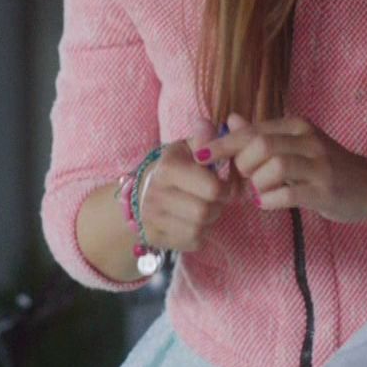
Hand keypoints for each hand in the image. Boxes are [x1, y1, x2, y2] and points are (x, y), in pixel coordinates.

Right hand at [135, 132, 231, 252]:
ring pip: (199, 229)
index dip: (224, 188)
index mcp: (167, 168)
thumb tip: (206, 124)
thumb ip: (203, 138)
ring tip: (203, 208)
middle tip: (214, 199)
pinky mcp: (154, 236)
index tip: (221, 184)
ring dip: (208, 221)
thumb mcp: (187, 148)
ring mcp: (151, 218)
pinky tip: (191, 221)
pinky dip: (199, 234)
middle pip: (205, 212)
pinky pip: (191, 242)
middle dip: (217, 206)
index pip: (212, 189)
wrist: (141, 191)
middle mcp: (155, 194)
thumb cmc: (175, 167)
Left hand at [206, 112, 366, 223]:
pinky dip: (270, 200)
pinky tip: (268, 202)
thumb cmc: (326, 168)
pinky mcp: (324, 190)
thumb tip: (230, 119)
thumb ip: (262, 134)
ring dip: (257, 184)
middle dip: (242, 165)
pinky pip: (288, 193)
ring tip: (258, 192)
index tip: (198, 156)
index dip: (222, 144)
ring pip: (273, 167)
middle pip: (259, 144)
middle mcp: (307, 140)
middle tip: (245, 179)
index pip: (251, 129)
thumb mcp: (295, 146)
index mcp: (296, 126)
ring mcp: (318, 164)